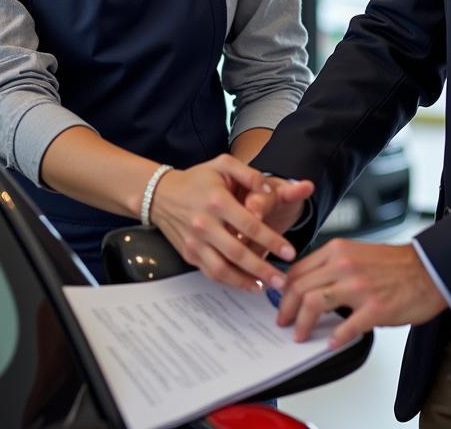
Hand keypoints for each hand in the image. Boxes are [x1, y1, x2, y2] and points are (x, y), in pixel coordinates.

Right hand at [148, 155, 300, 290]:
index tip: (290, 252)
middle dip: (263, 268)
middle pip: (237, 253)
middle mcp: (204, 224)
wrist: (161, 194)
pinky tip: (247, 284)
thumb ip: (249, 174)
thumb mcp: (223, 164)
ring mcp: (194, 242)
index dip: (272, 240)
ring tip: (267, 286)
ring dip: (246, 281)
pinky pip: (211, 273)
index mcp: (217, 201)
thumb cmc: (197, 179)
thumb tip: (267, 190)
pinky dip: (230, 282)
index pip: (250, 225)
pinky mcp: (189, 254)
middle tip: (283, 280)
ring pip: (222, 269)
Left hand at [276, 239, 447, 348]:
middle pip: (299, 288)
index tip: (281, 303)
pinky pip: (345, 327)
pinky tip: (331, 343)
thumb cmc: (395, 265)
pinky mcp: (374, 308)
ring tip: (300, 335)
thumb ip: (332, 266)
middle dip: (286, 310)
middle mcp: (344, 265)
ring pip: (313, 304)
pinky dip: (334, 338)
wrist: (429, 269)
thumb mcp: (357, 253)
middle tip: (284, 323)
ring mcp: (359, 287)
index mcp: (338, 250)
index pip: (297, 270)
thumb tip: (310, 286)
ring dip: (302, 324)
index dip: (284, 290)